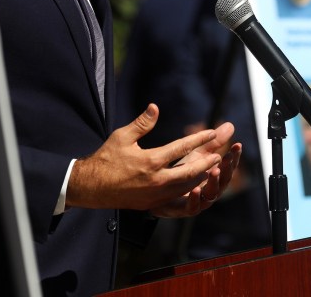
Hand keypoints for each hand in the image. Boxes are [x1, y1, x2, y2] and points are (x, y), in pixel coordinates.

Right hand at [65, 104, 235, 212]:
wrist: (92, 187)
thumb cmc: (106, 158)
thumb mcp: (122, 136)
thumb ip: (142, 123)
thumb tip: (155, 107)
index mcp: (150, 161)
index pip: (181, 148)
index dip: (199, 139)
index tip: (211, 132)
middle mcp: (156, 180)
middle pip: (190, 171)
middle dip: (207, 162)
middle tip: (219, 154)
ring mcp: (155, 194)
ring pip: (186, 186)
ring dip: (200, 176)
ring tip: (211, 168)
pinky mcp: (152, 203)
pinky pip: (176, 196)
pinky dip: (188, 188)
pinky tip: (194, 183)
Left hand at [150, 136, 241, 218]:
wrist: (158, 194)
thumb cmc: (181, 172)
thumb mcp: (197, 155)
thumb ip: (213, 143)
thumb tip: (230, 125)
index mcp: (214, 175)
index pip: (229, 166)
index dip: (234, 156)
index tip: (237, 145)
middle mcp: (209, 189)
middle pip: (224, 181)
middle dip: (227, 169)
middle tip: (227, 158)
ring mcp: (199, 200)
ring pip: (211, 194)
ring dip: (214, 182)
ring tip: (215, 170)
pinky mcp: (183, 209)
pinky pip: (193, 207)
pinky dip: (196, 199)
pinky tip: (196, 189)